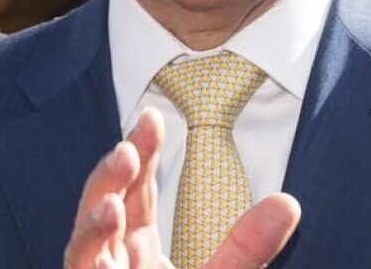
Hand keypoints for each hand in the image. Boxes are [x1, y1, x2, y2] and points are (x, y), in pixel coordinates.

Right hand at [63, 108, 299, 268]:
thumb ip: (247, 247)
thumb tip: (289, 202)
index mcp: (135, 251)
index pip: (134, 191)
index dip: (140, 153)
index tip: (153, 116)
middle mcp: (110, 262)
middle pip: (105, 204)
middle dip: (114, 172)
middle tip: (130, 143)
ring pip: (84, 236)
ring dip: (98, 203)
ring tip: (118, 176)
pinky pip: (81, 266)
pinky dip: (90, 240)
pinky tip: (109, 216)